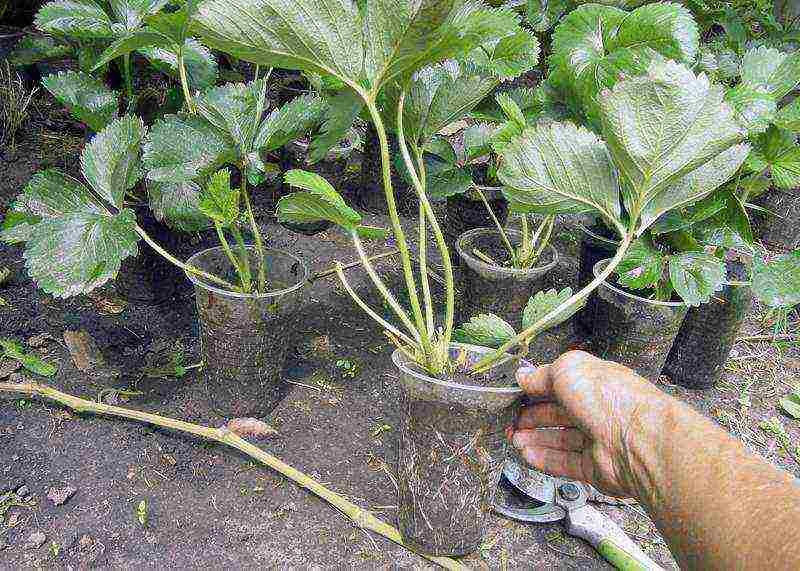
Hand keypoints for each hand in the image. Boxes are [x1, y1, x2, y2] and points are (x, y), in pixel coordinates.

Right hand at [510, 350, 673, 497]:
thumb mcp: (568, 371)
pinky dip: (544, 459)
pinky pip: (565, 463)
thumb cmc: (612, 399)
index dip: (538, 389)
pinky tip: (526, 454)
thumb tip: (524, 376)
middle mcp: (598, 410)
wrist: (639, 442)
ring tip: (514, 439)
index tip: (517, 394)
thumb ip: (542, 374)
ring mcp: (597, 440)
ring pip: (560, 439)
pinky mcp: (595, 467)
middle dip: (532, 417)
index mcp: (596, 382)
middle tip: (512, 421)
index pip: (562, 385)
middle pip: (559, 414)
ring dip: (534, 439)